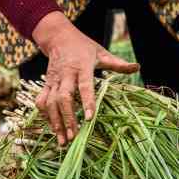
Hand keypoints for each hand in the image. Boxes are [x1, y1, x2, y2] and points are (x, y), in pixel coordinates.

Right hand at [32, 11, 139, 145]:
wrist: (59, 37)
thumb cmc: (84, 47)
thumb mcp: (101, 53)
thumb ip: (118, 64)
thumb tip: (137, 67)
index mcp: (82, 66)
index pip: (84, 85)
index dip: (87, 102)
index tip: (89, 118)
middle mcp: (66, 74)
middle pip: (64, 97)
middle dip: (67, 118)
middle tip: (73, 136)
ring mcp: (54, 80)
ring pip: (50, 102)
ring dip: (55, 122)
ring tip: (62, 140)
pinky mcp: (46, 84)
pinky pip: (42, 101)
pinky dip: (45, 115)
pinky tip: (53, 128)